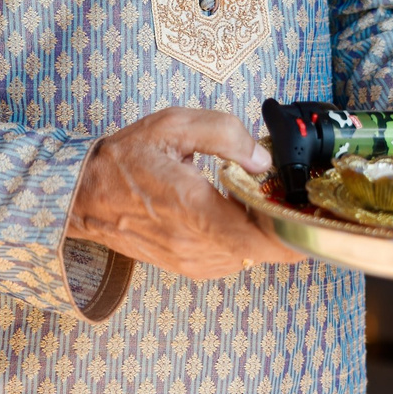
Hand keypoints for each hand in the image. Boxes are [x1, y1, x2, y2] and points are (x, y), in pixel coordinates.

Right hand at [67, 107, 301, 276]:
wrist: (83, 196)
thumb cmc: (123, 160)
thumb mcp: (172, 125)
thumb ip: (224, 133)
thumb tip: (261, 158)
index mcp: (191, 206)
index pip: (258, 239)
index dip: (293, 233)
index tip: (309, 215)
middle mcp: (192, 242)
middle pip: (262, 248)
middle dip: (278, 222)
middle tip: (279, 193)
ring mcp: (190, 260)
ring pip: (249, 255)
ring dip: (258, 232)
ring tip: (249, 200)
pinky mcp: (187, 268)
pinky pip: (232, 260)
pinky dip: (240, 241)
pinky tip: (227, 215)